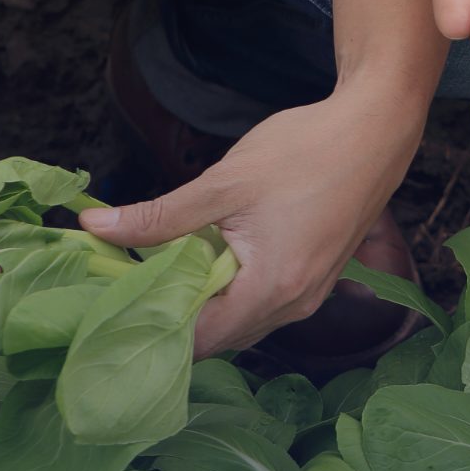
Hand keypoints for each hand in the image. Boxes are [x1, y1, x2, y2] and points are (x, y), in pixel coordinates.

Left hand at [77, 86, 424, 356]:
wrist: (376, 130)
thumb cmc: (305, 152)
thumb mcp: (222, 183)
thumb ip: (158, 216)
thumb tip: (93, 227)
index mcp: (272, 289)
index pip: (201, 340)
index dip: (157, 326)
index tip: (119, 303)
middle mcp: (296, 304)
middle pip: (223, 336)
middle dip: (179, 316)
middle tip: (133, 283)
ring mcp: (313, 292)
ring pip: (246, 319)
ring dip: (209, 301)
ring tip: (169, 265)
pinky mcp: (321, 275)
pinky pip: (267, 301)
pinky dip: (237, 288)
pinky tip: (216, 253)